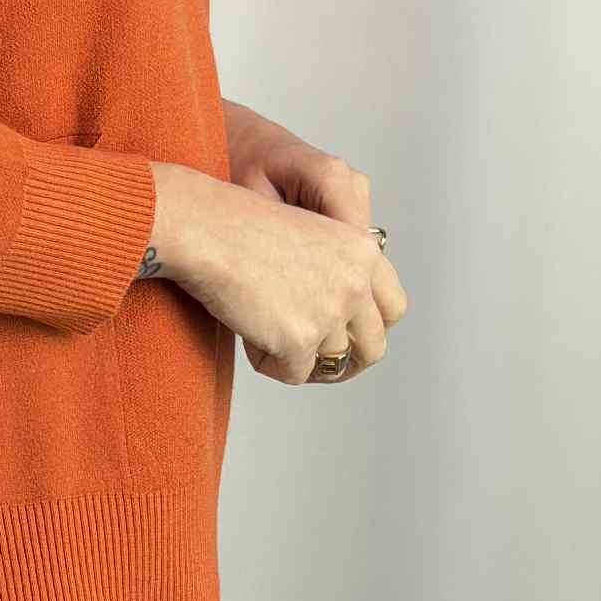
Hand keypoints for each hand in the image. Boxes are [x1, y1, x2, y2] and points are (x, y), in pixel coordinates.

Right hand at [213, 100, 407, 380]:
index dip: (370, 326)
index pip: (393, 307)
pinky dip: (271, 362)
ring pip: (330, 363)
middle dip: (347, 360)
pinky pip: (294, 374)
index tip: (348, 334)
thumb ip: (339, 270)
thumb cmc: (241, 226)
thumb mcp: (311, 235)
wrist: (207, 229)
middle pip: (373, 346)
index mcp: (363, 252)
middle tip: (316, 359)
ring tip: (263, 331)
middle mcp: (356, 284)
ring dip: (299, 357)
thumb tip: (342, 317)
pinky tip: (249, 334)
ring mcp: (331, 313)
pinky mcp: (300, 339)